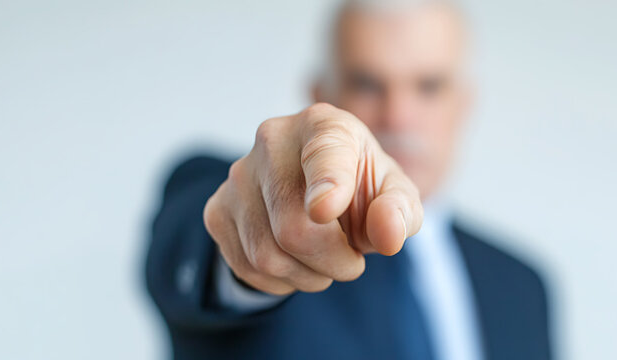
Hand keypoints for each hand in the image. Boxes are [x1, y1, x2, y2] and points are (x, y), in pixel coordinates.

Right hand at [203, 103, 423, 294]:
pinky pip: (247, 267)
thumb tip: (388, 234)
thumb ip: (399, 211)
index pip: (324, 155)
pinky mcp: (217, 209)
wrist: (312, 192)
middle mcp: (272, 140)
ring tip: (323, 259)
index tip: (325, 210)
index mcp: (324, 126)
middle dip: (333, 261)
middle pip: (294, 227)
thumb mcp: (392, 194)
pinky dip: (280, 280)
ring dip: (308, 275)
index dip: (326, 184)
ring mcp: (238, 175)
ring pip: (268, 255)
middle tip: (351, 260)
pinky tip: (294, 260)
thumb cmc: (359, 188)